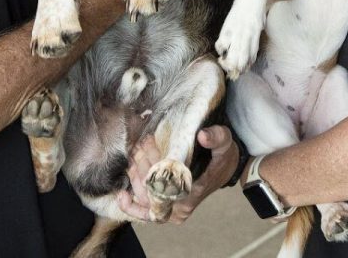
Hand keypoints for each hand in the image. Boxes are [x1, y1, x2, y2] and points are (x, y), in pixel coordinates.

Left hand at [116, 126, 238, 223]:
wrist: (225, 168)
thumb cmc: (222, 157)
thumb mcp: (224, 143)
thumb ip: (216, 138)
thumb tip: (203, 136)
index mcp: (194, 192)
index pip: (165, 182)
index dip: (153, 163)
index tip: (149, 142)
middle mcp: (180, 206)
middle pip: (152, 189)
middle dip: (143, 164)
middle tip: (141, 143)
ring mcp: (171, 209)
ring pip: (145, 197)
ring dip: (135, 175)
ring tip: (135, 153)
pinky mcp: (164, 207)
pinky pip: (144, 212)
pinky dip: (131, 206)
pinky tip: (122, 194)